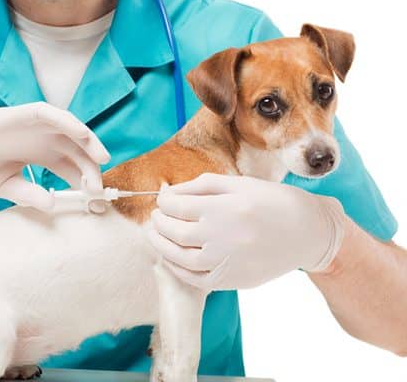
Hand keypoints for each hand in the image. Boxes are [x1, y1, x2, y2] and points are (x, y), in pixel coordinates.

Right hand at [0, 102, 109, 209]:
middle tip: (98, 188)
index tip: (94, 198)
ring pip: (68, 130)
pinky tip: (81, 135)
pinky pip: (49, 114)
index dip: (83, 180)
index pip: (68, 167)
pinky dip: (67, 121)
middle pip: (74, 151)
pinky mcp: (20, 114)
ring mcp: (31, 126)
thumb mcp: (4, 187)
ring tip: (101, 158)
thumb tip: (52, 203)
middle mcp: (39, 140)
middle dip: (89, 167)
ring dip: (87, 141)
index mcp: (37, 156)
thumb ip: (28, 194)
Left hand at [148, 173, 345, 290]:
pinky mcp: (231, 280)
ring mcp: (226, 261)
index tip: (162, 200)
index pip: (176, 206)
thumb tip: (170, 193)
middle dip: (158, 222)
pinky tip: (170, 258)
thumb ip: (202, 185)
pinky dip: (176, 268)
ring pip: (178, 257)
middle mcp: (223, 235)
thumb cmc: (273, 202)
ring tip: (155, 235)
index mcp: (224, 207)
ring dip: (160, 245)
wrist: (308, 233)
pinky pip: (194, 278)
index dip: (164, 202)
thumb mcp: (240, 183)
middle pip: (174, 231)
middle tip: (155, 216)